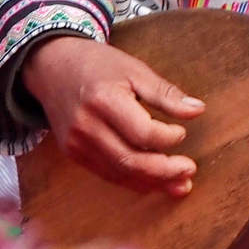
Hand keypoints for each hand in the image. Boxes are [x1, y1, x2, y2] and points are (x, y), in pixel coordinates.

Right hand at [21, 36, 202, 196]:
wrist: (51, 66)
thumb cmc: (97, 65)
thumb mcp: (134, 69)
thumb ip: (165, 93)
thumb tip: (198, 110)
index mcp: (104, 101)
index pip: (142, 132)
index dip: (168, 138)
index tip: (182, 133)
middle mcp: (86, 126)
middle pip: (129, 160)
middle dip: (164, 171)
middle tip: (189, 170)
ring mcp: (76, 143)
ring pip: (119, 173)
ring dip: (152, 183)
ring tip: (179, 184)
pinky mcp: (73, 153)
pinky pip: (107, 174)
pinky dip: (133, 181)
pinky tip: (154, 182)